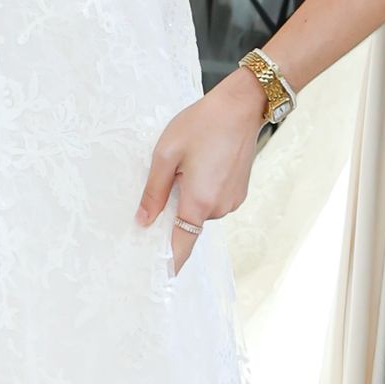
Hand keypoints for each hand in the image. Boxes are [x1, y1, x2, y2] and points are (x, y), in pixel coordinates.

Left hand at [137, 70, 265, 271]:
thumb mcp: (166, 154)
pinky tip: (203, 162)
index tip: (158, 277)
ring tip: (191, 162)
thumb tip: (142, 221)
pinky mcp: (240, 192)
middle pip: (188, 223)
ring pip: (202, 210)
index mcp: (199, 202)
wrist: (241, 106)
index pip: (181, 245)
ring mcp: (233, 201)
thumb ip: (153, 192)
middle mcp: (219, 208)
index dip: (169, 262)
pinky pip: (214, 200)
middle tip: (170, 177)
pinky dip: (204, 190)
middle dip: (175, 209)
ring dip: (190, 196)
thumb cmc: (201, 124)